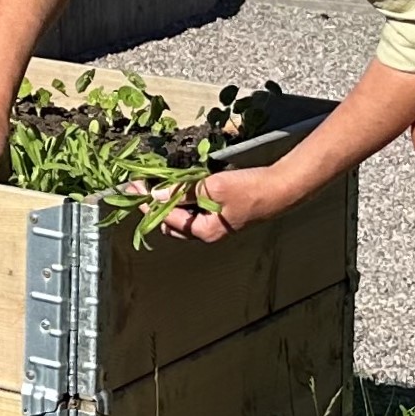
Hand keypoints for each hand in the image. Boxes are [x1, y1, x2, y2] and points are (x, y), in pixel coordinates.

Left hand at [148, 164, 294, 241]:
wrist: (281, 188)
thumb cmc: (249, 190)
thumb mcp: (212, 187)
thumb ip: (183, 191)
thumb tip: (155, 194)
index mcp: (204, 231)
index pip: (165, 218)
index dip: (147, 202)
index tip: (133, 187)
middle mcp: (207, 232)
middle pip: (171, 223)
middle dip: (155, 206)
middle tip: (142, 185)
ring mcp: (215, 224)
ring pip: (183, 216)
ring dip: (169, 201)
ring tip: (159, 183)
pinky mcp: (221, 213)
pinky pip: (195, 208)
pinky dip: (184, 198)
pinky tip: (182, 184)